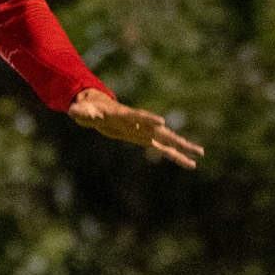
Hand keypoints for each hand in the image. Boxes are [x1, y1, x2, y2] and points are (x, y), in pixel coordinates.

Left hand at [69, 87, 203, 168]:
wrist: (98, 110)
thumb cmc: (89, 110)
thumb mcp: (82, 111)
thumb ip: (80, 111)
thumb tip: (73, 111)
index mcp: (125, 115)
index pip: (138, 117)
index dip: (148, 119)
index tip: (162, 122)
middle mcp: (140, 123)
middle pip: (161, 131)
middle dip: (176, 138)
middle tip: (193, 145)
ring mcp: (146, 131)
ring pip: (167, 140)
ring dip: (183, 148)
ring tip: (201, 154)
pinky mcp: (146, 139)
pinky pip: (164, 149)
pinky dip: (176, 156)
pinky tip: (190, 164)